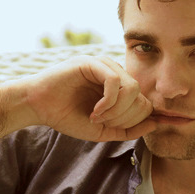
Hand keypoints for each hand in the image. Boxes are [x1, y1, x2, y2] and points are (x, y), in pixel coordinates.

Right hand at [22, 55, 155, 141]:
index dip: (134, 121)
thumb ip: (128, 129)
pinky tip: (95, 110)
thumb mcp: (102, 130)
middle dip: (125, 118)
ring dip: (117, 110)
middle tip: (103, 123)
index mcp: (120, 89)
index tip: (110, 128)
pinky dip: (108, 101)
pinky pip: (115, 81)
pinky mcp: (93, 63)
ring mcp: (105, 66)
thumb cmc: (67, 116)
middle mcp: (116, 74)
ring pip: (133, 88)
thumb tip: (155, 124)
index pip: (145, 104)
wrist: (39, 107)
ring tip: (98, 116)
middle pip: (142, 98)